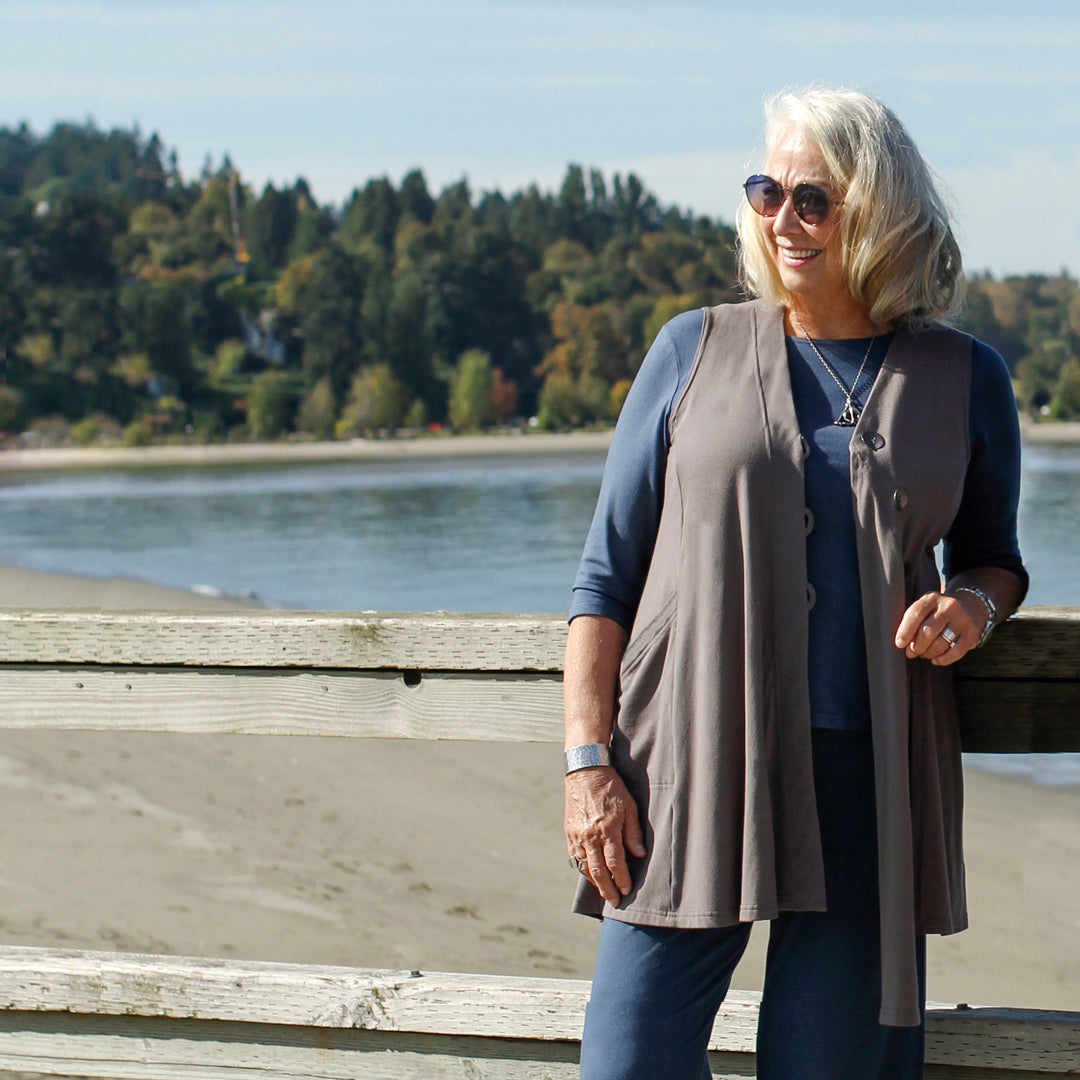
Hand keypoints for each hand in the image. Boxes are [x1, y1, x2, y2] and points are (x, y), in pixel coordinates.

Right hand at [564, 766, 645, 904]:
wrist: (585, 771)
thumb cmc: (611, 787)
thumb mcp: (629, 806)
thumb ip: (633, 832)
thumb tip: (639, 854)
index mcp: (607, 829)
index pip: (615, 863)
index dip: (622, 879)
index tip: (627, 890)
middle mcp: (590, 836)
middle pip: (598, 871)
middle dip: (607, 889)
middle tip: (614, 901)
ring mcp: (577, 835)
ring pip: (584, 866)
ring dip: (594, 881)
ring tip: (603, 890)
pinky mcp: (569, 832)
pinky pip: (574, 856)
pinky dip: (582, 868)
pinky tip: (590, 873)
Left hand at [894, 590, 985, 665]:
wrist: (971, 606)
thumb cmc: (939, 611)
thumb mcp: (926, 607)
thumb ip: (914, 620)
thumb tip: (902, 643)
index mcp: (932, 598)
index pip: (916, 614)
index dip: (905, 631)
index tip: (899, 644)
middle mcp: (949, 607)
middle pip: (927, 632)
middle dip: (916, 646)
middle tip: (910, 653)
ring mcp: (963, 621)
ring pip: (940, 644)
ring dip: (928, 653)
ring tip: (923, 654)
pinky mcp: (972, 634)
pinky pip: (955, 653)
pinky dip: (942, 660)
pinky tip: (936, 659)